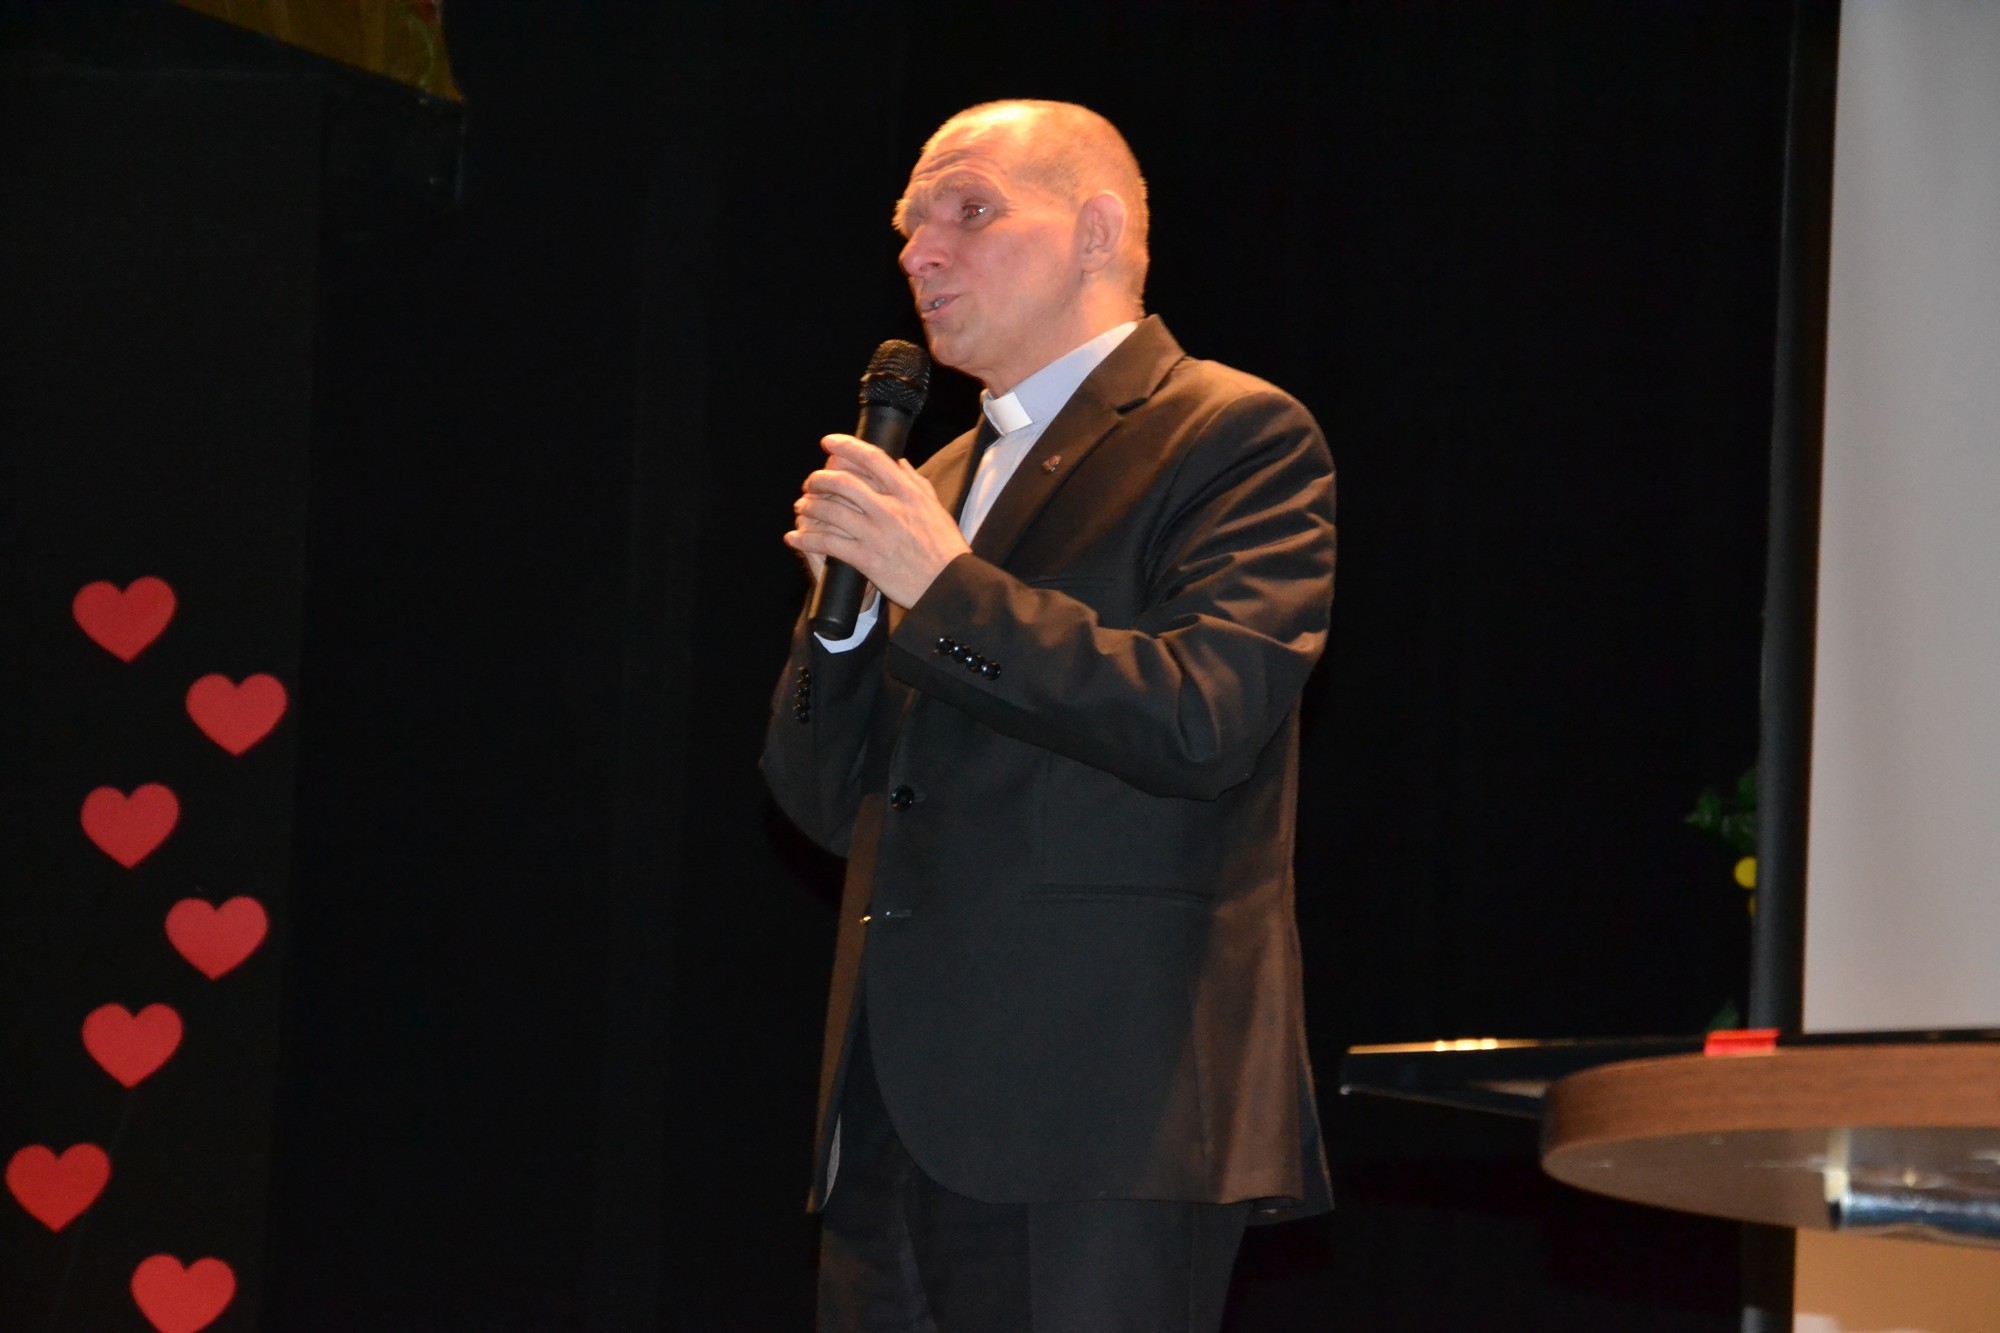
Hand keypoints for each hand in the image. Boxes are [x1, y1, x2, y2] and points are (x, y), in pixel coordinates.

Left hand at [786, 434, 969, 608]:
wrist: (948, 585)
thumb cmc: (945, 548)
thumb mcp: (936, 508)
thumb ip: (916, 482)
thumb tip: (899, 463)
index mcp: (908, 493)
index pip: (872, 458)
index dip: (846, 446)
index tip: (829, 442)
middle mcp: (889, 509)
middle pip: (843, 482)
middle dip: (819, 479)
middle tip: (811, 482)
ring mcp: (875, 534)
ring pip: (830, 510)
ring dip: (809, 506)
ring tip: (801, 507)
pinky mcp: (865, 559)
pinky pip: (827, 543)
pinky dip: (806, 538)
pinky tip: (794, 537)